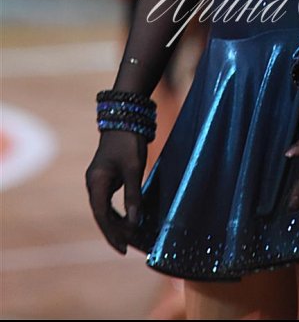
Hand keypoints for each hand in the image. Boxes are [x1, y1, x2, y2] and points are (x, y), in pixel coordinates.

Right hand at [85, 130, 146, 253]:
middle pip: (102, 216)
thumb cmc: (129, 142)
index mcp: (97, 182)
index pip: (101, 215)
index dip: (112, 234)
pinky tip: (128, 222)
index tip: (123, 249)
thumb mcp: (133, 168)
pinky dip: (118, 214)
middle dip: (115, 232)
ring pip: (105, 210)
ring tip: (130, 240)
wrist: (125, 119)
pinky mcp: (106, 178)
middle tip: (130, 248)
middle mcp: (94, 184)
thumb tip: (134, 223)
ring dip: (117, 224)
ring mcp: (99, 181)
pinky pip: (109, 202)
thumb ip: (133, 195)